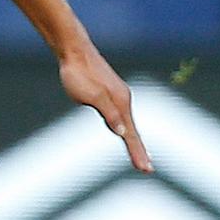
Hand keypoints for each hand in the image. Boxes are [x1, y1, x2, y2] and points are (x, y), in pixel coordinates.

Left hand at [58, 47, 152, 172]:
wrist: (73, 50)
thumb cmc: (79, 73)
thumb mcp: (91, 96)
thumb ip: (108, 113)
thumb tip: (122, 131)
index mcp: (120, 102)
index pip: (130, 134)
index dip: (137, 152)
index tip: (146, 169)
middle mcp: (123, 99)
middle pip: (132, 130)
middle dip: (139, 150)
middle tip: (146, 169)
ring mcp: (116, 94)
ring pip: (126, 122)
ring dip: (132, 139)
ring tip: (140, 156)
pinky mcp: (108, 91)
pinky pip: (119, 114)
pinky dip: (124, 126)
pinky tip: (121, 129)